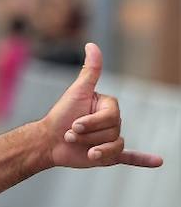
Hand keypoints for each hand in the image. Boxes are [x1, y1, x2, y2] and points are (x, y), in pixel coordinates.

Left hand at [43, 43, 162, 169]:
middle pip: (111, 132)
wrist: (47, 141)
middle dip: (87, 136)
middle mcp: (113, 122)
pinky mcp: (107, 155)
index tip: (73, 124)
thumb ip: (90, 71)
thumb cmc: (60, 115)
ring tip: (75, 144)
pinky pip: (128, 157)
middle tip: (70, 134)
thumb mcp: (77, 92)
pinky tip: (158, 162)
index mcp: (110, 107)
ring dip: (90, 148)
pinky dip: (142, 160)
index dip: (91, 123)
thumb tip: (92, 45)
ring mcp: (111, 139)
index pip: (111, 117)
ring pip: (113, 147)